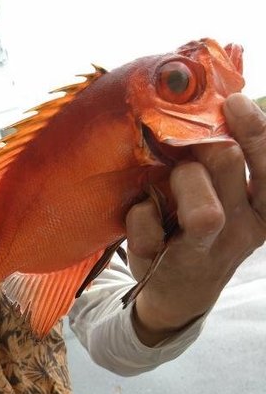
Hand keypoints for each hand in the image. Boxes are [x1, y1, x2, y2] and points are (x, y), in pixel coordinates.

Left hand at [125, 93, 265, 344]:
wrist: (178, 291)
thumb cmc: (203, 229)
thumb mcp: (228, 197)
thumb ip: (230, 160)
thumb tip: (222, 102)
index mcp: (262, 210)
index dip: (255, 131)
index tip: (233, 102)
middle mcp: (241, 231)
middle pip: (230, 165)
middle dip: (203, 141)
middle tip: (185, 137)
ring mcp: (204, 251)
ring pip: (203, 211)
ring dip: (179, 178)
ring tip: (169, 180)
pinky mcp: (163, 264)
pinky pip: (148, 225)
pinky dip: (139, 212)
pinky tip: (142, 211)